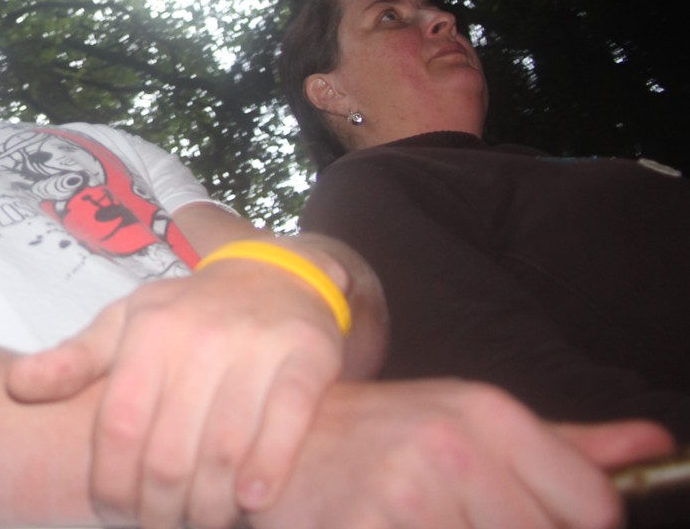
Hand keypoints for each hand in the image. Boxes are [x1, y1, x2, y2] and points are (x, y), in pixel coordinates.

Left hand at [7, 259, 345, 528]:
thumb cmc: (190, 313)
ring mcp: (255, 346)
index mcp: (147, 330)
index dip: (112, 484)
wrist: (277, 274)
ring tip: (201, 525)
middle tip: (159, 527)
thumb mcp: (126, 324)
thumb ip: (73, 360)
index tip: (112, 515)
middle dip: (160, 510)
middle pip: (170, 451)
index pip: (118, 426)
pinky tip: (251, 502)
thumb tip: (15, 386)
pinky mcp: (307, 356)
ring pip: (225, 448)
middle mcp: (199, 336)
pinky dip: (268, 470)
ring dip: (209, 506)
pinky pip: (286, 424)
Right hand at [252, 380, 674, 528]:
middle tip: (461, 519)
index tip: (539, 522)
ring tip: (425, 523)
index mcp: (487, 413)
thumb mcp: (471, 422)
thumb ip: (567, 446)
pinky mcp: (366, 528)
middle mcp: (453, 446)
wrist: (278, 440)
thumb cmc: (386, 436)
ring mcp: (407, 493)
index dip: (578, 527)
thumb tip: (655, 444)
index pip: (594, 505)